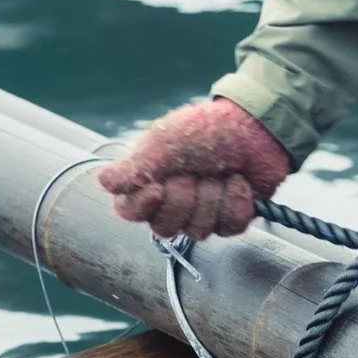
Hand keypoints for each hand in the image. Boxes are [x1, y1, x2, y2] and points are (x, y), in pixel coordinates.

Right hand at [98, 98, 291, 239]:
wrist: (254, 126)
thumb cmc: (204, 130)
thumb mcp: (165, 142)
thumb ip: (135, 166)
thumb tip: (103, 182)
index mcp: (148, 182)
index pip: (128, 212)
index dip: (142, 206)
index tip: (157, 187)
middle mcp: (172, 203)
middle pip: (165, 228)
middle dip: (185, 197)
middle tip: (196, 171)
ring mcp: (202, 213)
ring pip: (199, 231)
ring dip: (213, 197)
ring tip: (220, 172)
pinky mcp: (230, 218)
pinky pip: (229, 228)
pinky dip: (236, 201)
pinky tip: (238, 182)